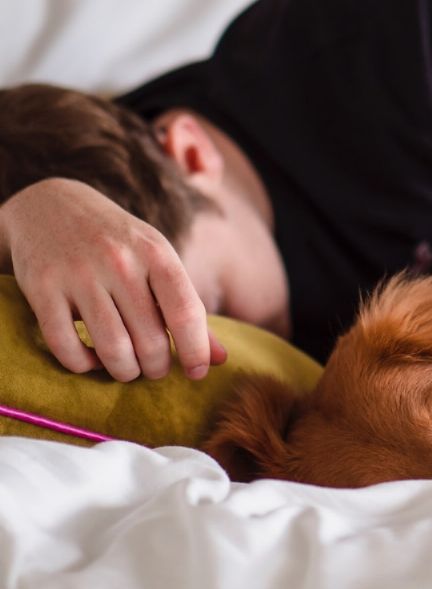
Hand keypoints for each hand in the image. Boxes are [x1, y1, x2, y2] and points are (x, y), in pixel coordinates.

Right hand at [0, 178, 226, 380]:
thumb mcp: (159, 262)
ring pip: (112, 349)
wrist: (51, 204)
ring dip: (124, 371)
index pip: (186, 313)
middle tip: (154, 368)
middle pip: (150, 340)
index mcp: (156, 254)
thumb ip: (188, 310)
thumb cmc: (119, 243)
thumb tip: (221, 359)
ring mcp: (78, 274)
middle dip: (157, 367)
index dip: (196, 351)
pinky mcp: (41, 287)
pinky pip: (66, 346)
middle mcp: (119, 262)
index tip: (197, 373)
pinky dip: (82, 364)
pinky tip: (91, 359)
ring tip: (128, 368)